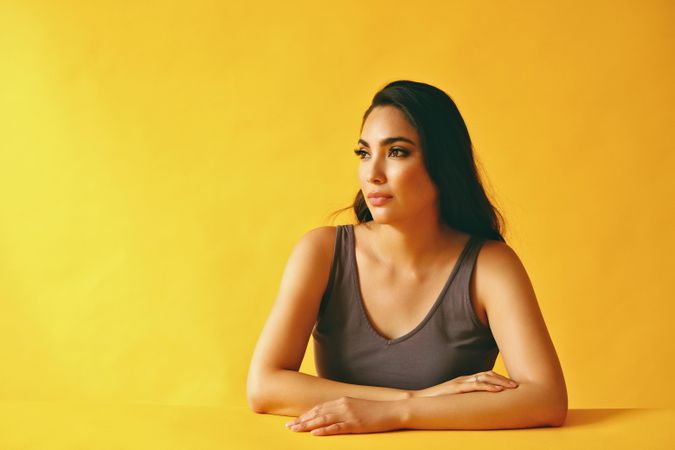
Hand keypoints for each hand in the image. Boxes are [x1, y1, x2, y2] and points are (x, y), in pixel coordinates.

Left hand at [284, 396, 402, 435]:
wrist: (392, 410)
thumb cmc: (376, 410)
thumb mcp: (357, 406)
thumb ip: (344, 408)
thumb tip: (332, 414)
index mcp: (343, 400)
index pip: (319, 408)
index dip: (306, 415)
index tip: (295, 420)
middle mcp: (343, 405)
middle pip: (318, 413)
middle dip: (302, 420)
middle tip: (288, 427)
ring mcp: (349, 415)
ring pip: (323, 420)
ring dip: (307, 425)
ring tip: (295, 430)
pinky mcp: (355, 424)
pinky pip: (336, 427)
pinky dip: (324, 431)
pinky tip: (314, 433)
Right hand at [413, 370, 518, 397]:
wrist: (420, 400)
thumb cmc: (437, 401)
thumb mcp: (454, 398)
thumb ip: (465, 397)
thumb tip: (477, 404)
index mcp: (464, 380)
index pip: (485, 375)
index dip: (499, 378)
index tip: (511, 384)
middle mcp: (464, 379)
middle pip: (487, 374)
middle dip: (503, 379)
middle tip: (517, 385)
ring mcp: (460, 382)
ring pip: (484, 378)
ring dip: (500, 382)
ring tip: (512, 387)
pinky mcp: (456, 388)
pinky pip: (475, 386)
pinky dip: (488, 386)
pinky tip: (497, 390)